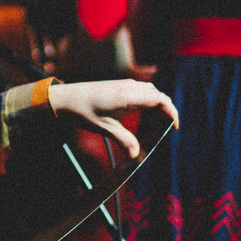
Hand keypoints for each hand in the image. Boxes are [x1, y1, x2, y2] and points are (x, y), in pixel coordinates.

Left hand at [48, 80, 176, 159]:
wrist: (65, 98)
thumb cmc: (83, 111)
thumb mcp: (105, 128)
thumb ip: (124, 140)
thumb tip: (137, 155)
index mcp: (129, 96)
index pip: (160, 100)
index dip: (172, 112)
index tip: (175, 126)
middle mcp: (129, 87)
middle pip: (158, 95)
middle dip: (167, 110)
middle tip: (168, 127)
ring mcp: (124, 84)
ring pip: (150, 90)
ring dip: (158, 103)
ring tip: (158, 121)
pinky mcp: (119, 86)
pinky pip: (141, 90)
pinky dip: (148, 99)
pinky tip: (144, 112)